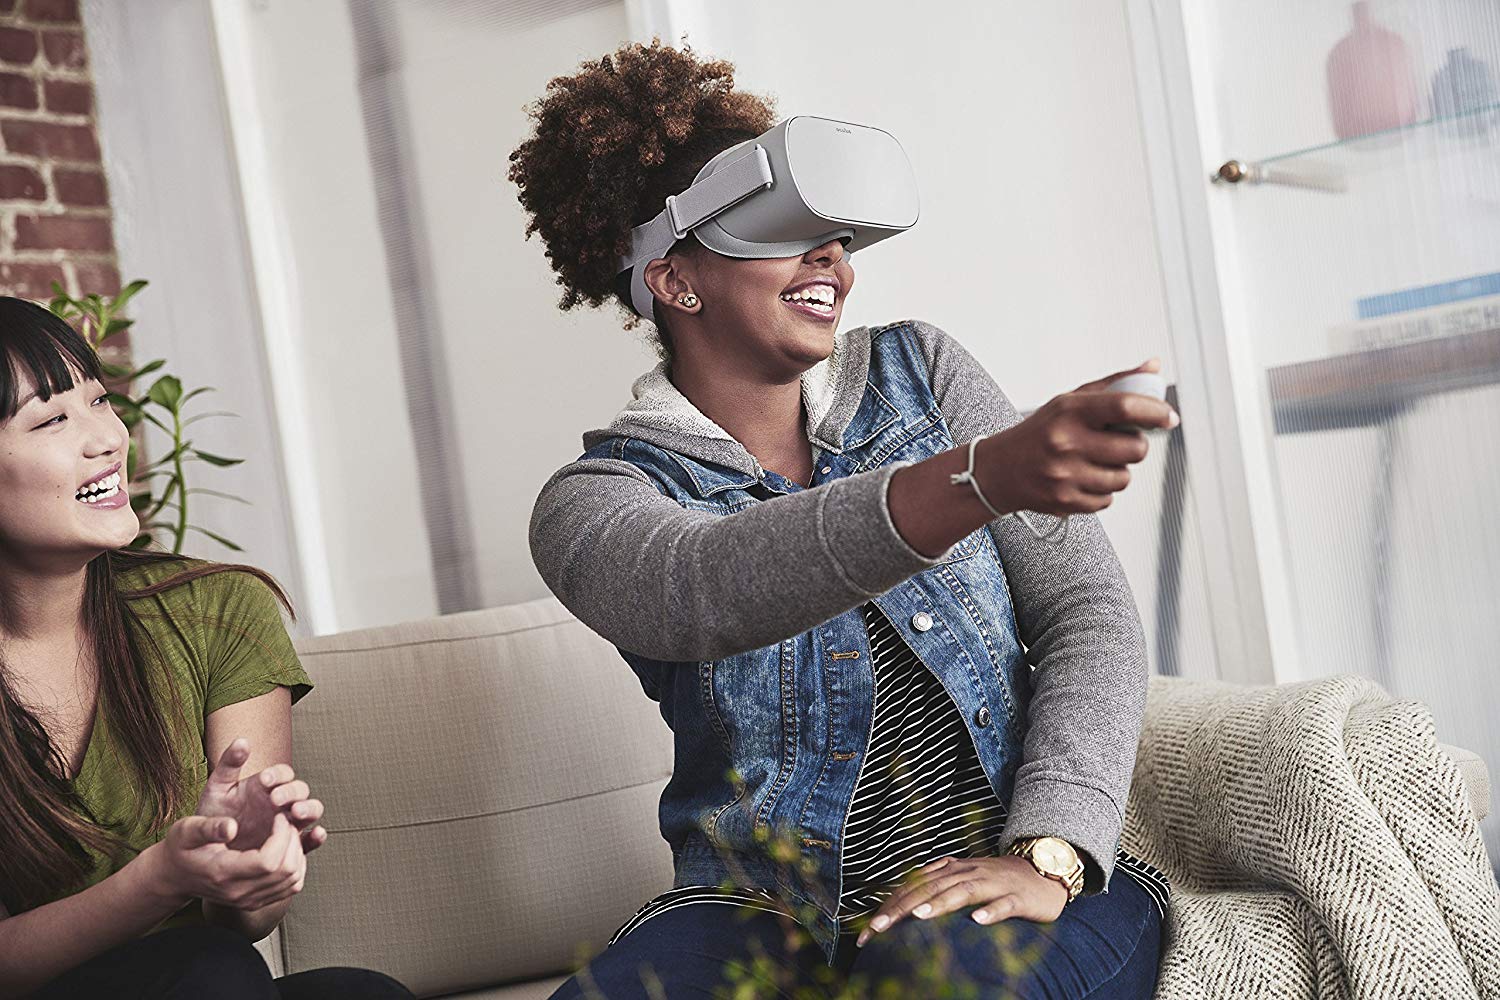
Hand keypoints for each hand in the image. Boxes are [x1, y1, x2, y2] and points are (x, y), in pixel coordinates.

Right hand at [150, 811, 306, 912]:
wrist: (175, 876)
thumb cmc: (181, 849)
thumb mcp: (186, 831)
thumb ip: (208, 827)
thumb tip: (232, 826)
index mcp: (223, 873)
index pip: (268, 861)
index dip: (282, 835)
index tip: (279, 815)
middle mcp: (239, 892)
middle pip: (286, 871)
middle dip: (293, 840)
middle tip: (286, 820)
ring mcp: (250, 900)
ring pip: (293, 880)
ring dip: (298, 852)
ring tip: (286, 832)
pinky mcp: (257, 901)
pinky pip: (291, 887)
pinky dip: (297, 865)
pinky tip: (286, 847)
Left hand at [196, 738, 327, 853]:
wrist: (207, 847)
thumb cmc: (214, 814)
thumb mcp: (218, 787)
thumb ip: (229, 763)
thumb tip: (242, 741)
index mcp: (267, 786)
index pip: (284, 773)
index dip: (278, 775)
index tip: (265, 779)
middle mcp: (282, 802)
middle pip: (301, 791)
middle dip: (292, 792)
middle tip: (276, 799)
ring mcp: (287, 823)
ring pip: (311, 811)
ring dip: (309, 809)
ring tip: (296, 813)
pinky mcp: (288, 846)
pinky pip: (308, 841)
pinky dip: (316, 838)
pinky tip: (316, 834)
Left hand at [855, 855, 1068, 946]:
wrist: (1043, 870)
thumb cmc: (997, 882)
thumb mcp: (963, 882)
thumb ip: (936, 890)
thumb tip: (901, 908)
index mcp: (951, 870)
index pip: (913, 886)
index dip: (888, 906)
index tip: (867, 929)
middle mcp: (968, 873)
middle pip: (929, 888)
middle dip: (901, 907)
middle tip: (878, 927)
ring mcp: (993, 883)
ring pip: (963, 891)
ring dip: (940, 903)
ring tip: (918, 916)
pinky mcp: (1018, 897)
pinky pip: (1003, 904)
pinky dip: (991, 911)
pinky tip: (978, 921)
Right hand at [974, 358, 1177, 516]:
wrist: (999, 470)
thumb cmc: (1041, 432)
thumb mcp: (1070, 401)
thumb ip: (1115, 385)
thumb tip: (1153, 367)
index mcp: (1071, 411)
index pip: (1126, 406)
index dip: (1155, 412)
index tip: (1168, 418)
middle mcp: (1067, 442)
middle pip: (1135, 449)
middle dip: (1135, 446)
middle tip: (1119, 442)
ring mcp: (1066, 475)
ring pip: (1124, 478)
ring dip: (1117, 471)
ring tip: (1093, 462)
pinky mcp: (1066, 501)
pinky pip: (1108, 500)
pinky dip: (1101, 491)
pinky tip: (1081, 479)